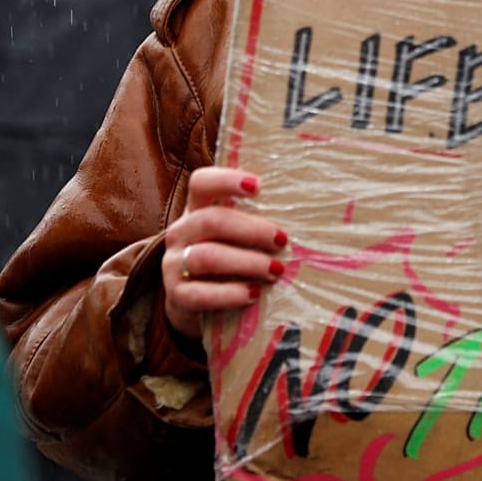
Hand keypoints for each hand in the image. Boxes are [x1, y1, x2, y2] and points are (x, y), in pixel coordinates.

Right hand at [162, 167, 287, 340]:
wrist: (195, 300)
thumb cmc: (228, 257)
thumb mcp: (236, 235)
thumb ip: (257, 219)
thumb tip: (307, 215)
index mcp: (196, 208)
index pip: (201, 182)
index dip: (227, 180)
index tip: (258, 186)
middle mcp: (181, 231)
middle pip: (211, 220)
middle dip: (252, 230)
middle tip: (282, 240)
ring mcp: (173, 263)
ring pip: (206, 256)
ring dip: (246, 262)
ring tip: (276, 271)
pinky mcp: (176, 295)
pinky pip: (200, 294)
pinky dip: (230, 294)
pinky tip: (253, 294)